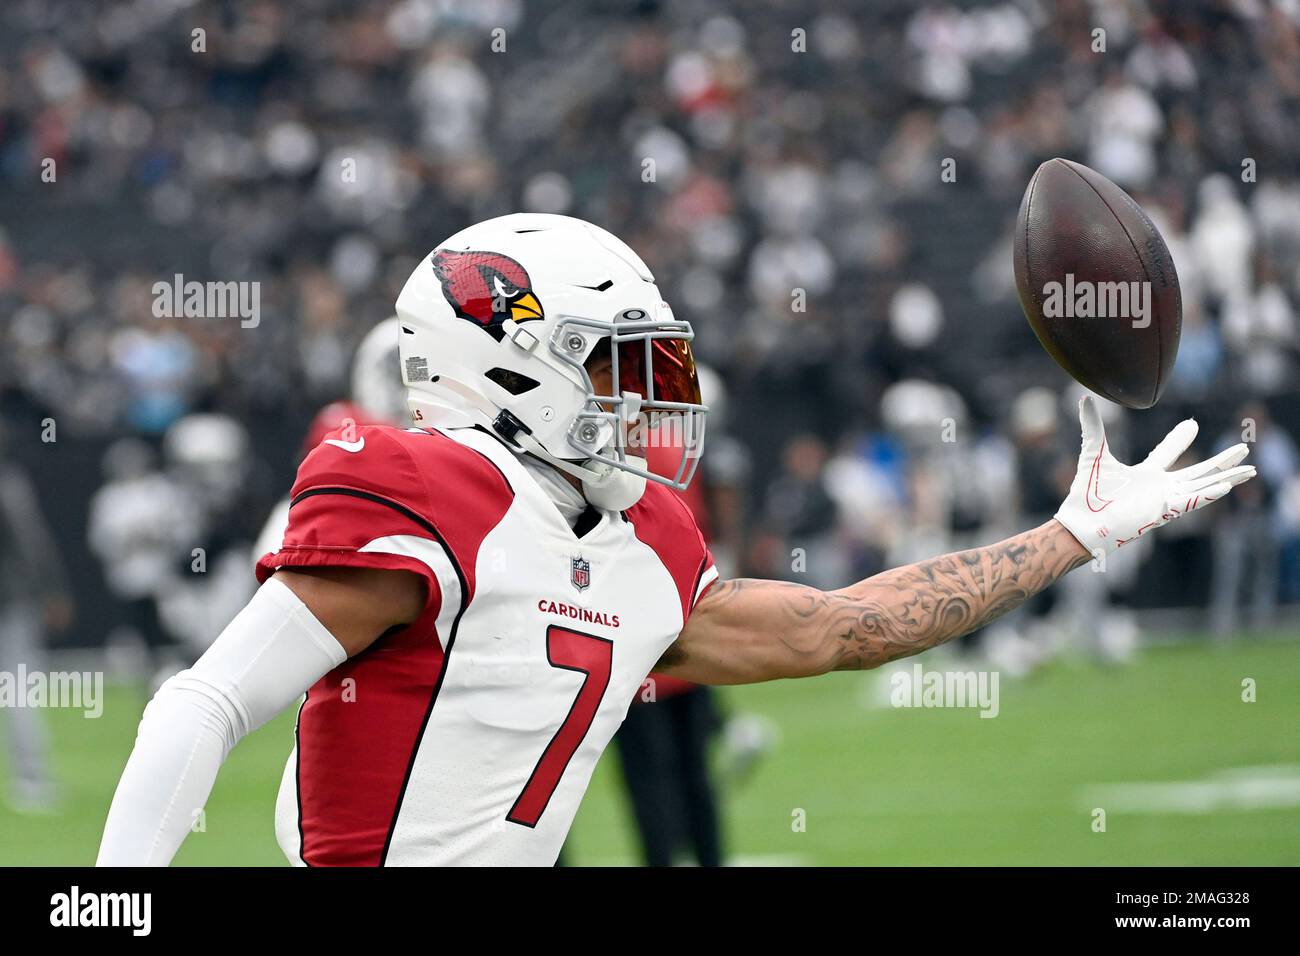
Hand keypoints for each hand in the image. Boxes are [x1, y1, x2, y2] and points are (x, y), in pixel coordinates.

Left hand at [1054, 396, 1255, 556]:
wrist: (1080, 521)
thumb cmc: (1086, 494)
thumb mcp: (1093, 453)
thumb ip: (1093, 426)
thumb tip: (1085, 398)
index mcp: (1145, 474)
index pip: (1167, 454)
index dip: (1179, 439)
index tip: (1192, 425)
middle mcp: (1159, 487)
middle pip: (1197, 472)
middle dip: (1222, 461)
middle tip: (1244, 447)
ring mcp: (1163, 501)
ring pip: (1202, 487)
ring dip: (1226, 478)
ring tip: (1251, 469)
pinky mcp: (1162, 513)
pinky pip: (1190, 503)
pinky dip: (1208, 495)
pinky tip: (1227, 485)